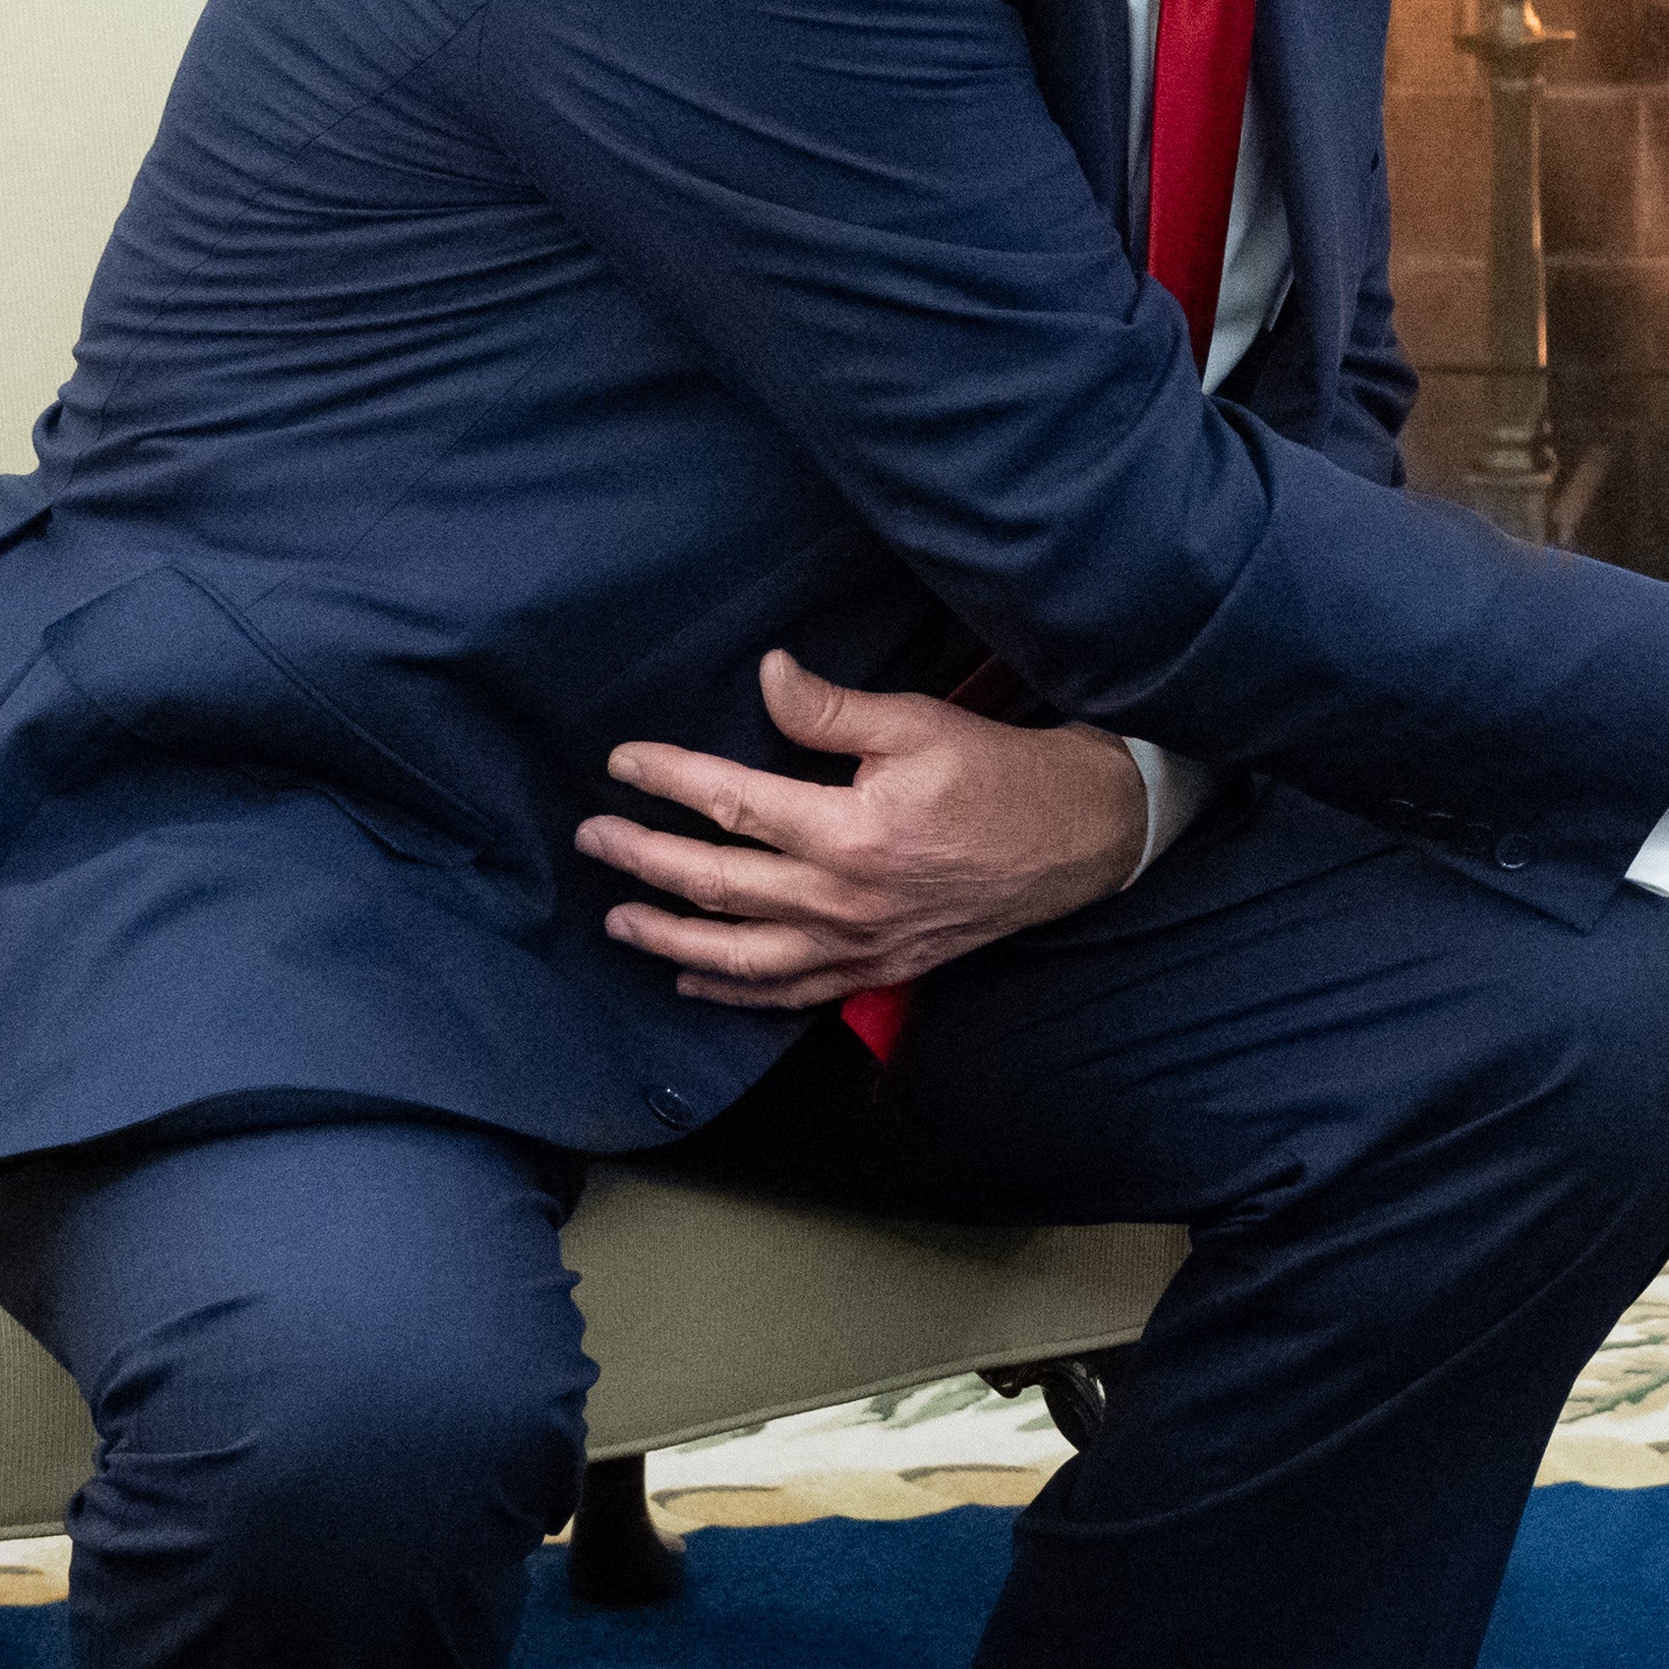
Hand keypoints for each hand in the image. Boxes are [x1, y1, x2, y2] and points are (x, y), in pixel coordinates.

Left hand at [583, 648, 1148, 1009]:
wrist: (1075, 838)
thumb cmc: (998, 772)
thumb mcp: (918, 723)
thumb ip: (831, 710)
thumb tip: (765, 676)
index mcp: (849, 830)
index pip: (732, 804)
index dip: (669, 780)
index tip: (622, 763)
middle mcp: (843, 898)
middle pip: (716, 883)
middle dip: (644, 858)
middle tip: (593, 838)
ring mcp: (858, 943)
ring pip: (739, 953)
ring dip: (670, 937)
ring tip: (619, 916)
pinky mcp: (878, 966)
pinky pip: (789, 991)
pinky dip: (733, 990)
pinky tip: (693, 980)